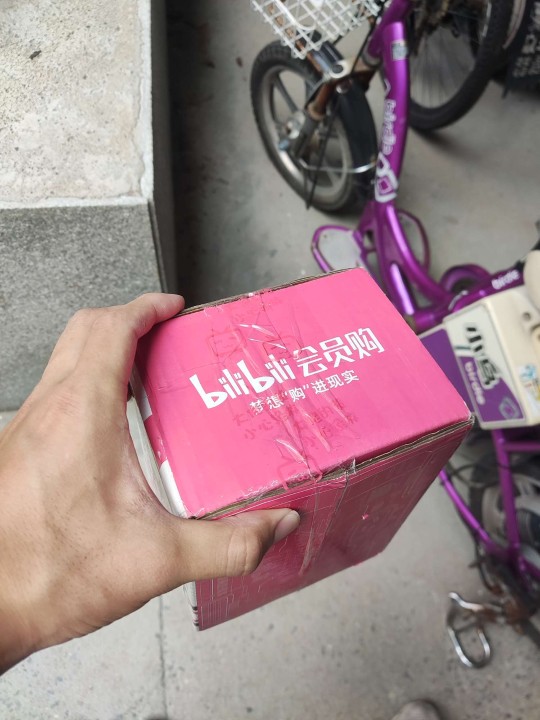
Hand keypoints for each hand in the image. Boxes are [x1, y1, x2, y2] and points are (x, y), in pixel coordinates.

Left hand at [0, 294, 298, 671]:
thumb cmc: (47, 574)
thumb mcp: (155, 560)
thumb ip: (227, 544)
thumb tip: (273, 528)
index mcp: (83, 414)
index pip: (112, 328)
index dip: (146, 307)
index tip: (172, 307)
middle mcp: (50, 409)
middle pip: (85, 329)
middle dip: (128, 319)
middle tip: (166, 334)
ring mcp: (28, 426)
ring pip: (65, 357)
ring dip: (104, 349)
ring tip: (147, 372)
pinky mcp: (19, 447)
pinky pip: (56, 390)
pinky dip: (86, 381)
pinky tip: (113, 423)